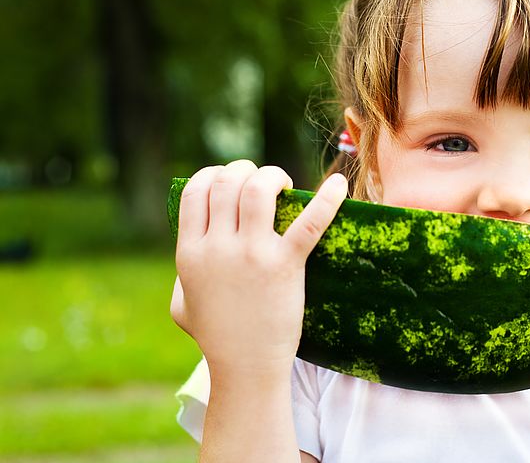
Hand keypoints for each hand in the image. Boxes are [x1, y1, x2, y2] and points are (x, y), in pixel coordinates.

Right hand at [170, 160, 347, 376]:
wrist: (246, 367)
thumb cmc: (217, 336)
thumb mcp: (181, 303)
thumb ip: (183, 271)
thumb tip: (196, 244)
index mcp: (190, 252)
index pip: (195, 190)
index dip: (213, 174)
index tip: (231, 179)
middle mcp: (217, 248)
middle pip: (228, 182)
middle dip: (246, 170)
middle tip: (264, 182)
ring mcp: (251, 255)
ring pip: (258, 189)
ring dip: (273, 176)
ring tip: (285, 186)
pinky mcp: (285, 265)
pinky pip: (308, 222)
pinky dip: (327, 199)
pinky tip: (339, 184)